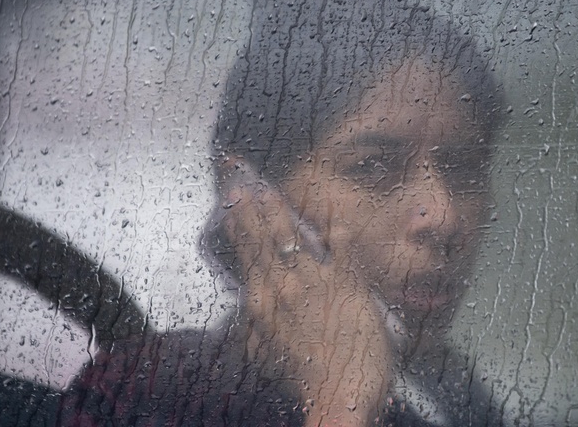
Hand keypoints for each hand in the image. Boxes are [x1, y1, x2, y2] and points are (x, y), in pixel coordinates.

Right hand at [221, 163, 392, 425]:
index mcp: (262, 304)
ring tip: (268, 190)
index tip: (231, 205)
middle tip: (241, 184)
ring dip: (279, 211)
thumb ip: (257, 336)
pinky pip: (341, 248)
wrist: (339, 394)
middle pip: (263, 240)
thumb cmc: (306, 382)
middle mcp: (282, 288)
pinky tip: (333, 211)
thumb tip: (247, 322)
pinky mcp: (346, 284)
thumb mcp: (268, 360)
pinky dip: (336, 228)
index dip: (239, 227)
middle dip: (251, 210)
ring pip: (291, 238)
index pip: (247, 256)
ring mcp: (313, 282)